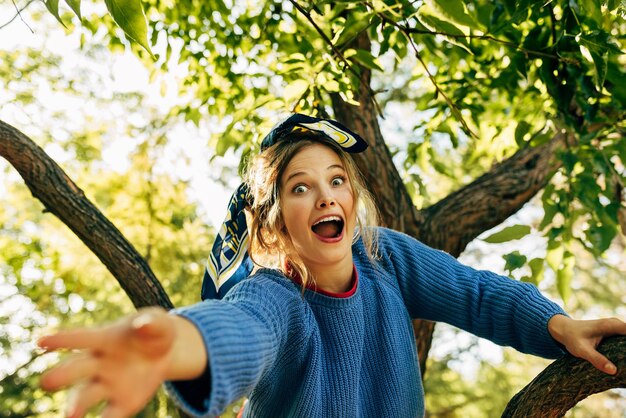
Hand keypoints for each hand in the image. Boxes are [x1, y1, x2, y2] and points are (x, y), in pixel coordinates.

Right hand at [38, 307, 175, 417]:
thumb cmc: (154, 332)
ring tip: (70, 416)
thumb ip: (151, 323)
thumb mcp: (158, 323)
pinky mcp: (122, 404)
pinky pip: (109, 416)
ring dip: (76, 406)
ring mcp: (108, 385)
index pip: (80, 338)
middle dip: (62, 375)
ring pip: (85, 396)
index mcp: (105, 339)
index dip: (61, 339)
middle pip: (77, 369)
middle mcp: (99, 363)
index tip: (41, 342)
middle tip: (46, 382)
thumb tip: (143, 324)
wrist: (165, 353)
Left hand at [548, 314, 625, 374]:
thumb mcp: (582, 350)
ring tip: (623, 365)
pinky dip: (624, 351)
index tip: (625, 355)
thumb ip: (597, 359)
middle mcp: (616, 325)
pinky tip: (622, 363)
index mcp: (611, 325)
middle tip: (625, 364)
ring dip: (625, 351)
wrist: (563, 330)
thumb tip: (614, 371)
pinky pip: (624, 342)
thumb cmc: (572, 338)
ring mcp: (616, 329)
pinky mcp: (614, 335)